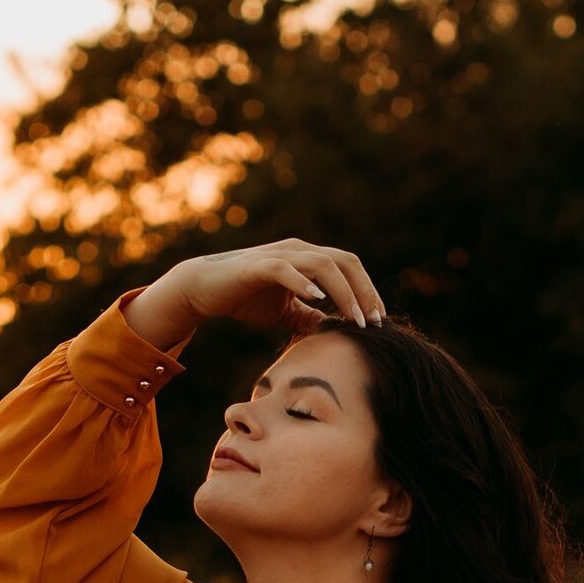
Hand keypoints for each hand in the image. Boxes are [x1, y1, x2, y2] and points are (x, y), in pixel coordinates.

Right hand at [173, 238, 386, 334]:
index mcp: (309, 259)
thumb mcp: (286, 312)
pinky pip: (287, 269)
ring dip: (343, 292)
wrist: (204, 289)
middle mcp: (299, 250)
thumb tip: (334, 332)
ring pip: (323, 264)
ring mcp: (280, 255)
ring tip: (354, 318)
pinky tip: (318, 301)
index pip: (349, 268)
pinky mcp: (258, 266)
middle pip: (345, 262)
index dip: (367, 292)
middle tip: (374, 321)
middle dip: (363, 291)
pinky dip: (304, 283)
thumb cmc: (245, 298)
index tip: (378, 320)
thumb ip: (310, 318)